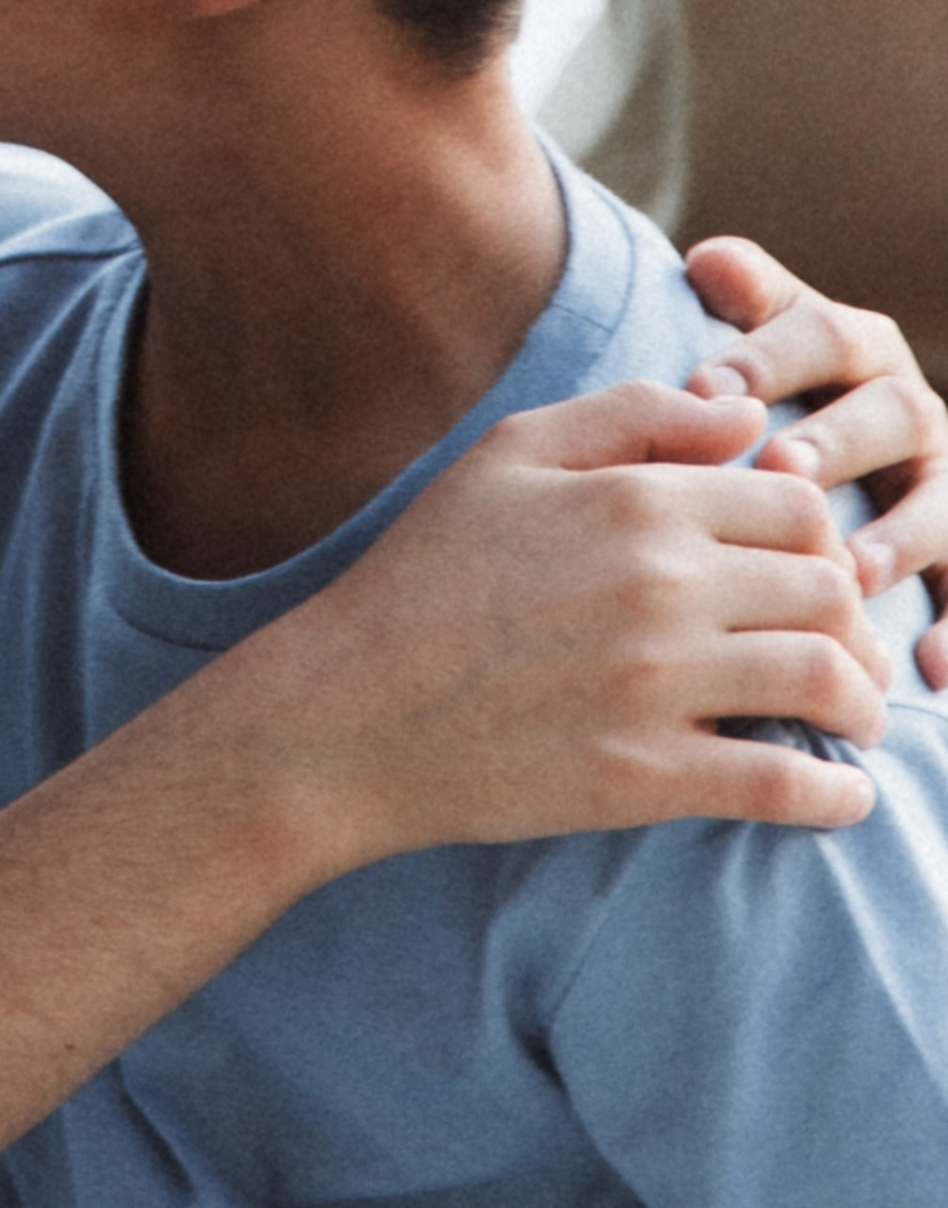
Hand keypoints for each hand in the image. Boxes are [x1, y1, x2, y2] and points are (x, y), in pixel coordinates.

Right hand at [268, 376, 889, 863]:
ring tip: (854, 717)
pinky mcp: (644, 778)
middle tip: (849, 651)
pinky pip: (782, 784)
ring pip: (825, 680)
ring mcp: (656, 685)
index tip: (813, 573)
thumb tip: (743, 415)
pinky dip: (835, 793)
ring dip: (862, 702)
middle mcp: (660, 586)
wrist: (345, 710)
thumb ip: (633, 413)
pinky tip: (843, 794)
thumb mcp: (508, 454)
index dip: (822, 540)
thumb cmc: (423, 574)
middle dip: (855, 622)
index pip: (798, 507)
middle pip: (829, 590)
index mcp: (635, 500)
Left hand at [680, 238, 947, 680]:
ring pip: (943, 500)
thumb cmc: (773, 397)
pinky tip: (933, 669)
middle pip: (891, 412)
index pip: (824, 334)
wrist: (832, 461)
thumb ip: (745, 300)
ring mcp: (947, 481)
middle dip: (839, 440)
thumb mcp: (766, 340)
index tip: (701, 387)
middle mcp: (911, 409)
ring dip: (903, 535)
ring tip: (852, 571)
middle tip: (780, 468)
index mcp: (858, 349)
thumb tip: (708, 259)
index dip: (767, 357)